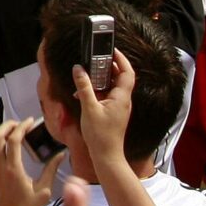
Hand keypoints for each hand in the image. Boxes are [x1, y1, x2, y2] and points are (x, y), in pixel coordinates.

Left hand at [0, 119, 61, 205]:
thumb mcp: (44, 191)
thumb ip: (51, 171)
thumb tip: (60, 155)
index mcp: (13, 168)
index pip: (14, 139)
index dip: (22, 126)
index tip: (30, 121)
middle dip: (8, 125)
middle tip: (20, 123)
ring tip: (12, 130)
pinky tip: (2, 144)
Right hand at [74, 51, 137, 174]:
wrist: (107, 157)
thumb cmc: (100, 135)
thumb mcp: (89, 108)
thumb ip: (84, 87)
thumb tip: (78, 68)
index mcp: (122, 97)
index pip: (127, 72)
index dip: (121, 59)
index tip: (111, 48)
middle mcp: (123, 101)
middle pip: (120, 77)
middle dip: (109, 66)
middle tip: (95, 57)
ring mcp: (119, 107)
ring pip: (112, 86)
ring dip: (101, 78)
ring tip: (87, 73)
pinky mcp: (113, 113)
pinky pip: (107, 95)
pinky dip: (97, 90)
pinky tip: (83, 93)